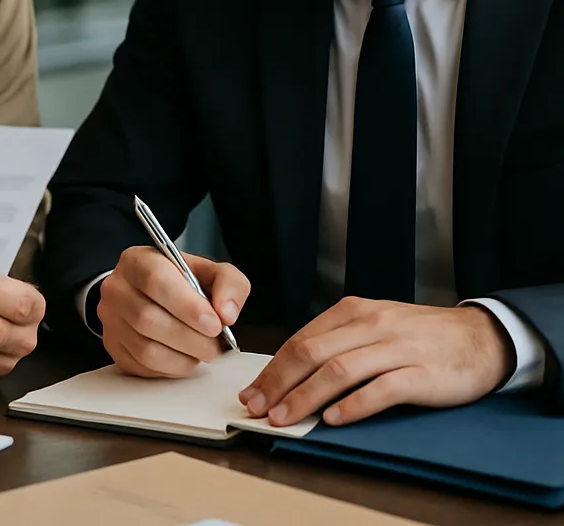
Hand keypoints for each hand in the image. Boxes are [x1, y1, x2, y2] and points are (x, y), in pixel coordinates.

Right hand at [98, 246, 249, 377]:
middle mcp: (117, 288)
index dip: (187, 306)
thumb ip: (228, 283)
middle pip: (148, 318)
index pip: (156, 280)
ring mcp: (111, 320)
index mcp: (137, 261)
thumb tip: (227, 313)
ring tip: (203, 351)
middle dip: (190, 338)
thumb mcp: (209, 271)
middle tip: (215, 345)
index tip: (214, 324)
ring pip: (145, 348)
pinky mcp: (114, 347)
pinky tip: (185, 357)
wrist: (151, 293)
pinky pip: (143, 367)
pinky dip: (172, 368)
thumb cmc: (181, 282)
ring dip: (183, 357)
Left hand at [238, 297, 513, 426]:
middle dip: (278, 383)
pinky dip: (353, 405)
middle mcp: (369, 325)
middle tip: (257, 407)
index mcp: (352, 311)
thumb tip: (292, 371)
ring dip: (306, 397)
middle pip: (312, 353)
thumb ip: (337, 341)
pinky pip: (380, 389)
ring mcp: (394, 348)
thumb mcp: (372, 324)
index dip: (272, 368)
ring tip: (285, 418)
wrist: (478, 336)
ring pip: (338, 371)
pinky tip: (333, 418)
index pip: (301, 340)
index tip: (252, 390)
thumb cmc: (418, 335)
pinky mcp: (420, 374)